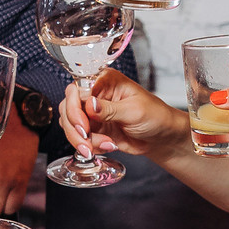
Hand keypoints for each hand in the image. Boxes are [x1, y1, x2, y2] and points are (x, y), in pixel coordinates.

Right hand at [59, 69, 186, 157]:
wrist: (161, 137)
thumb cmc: (155, 116)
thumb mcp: (134, 111)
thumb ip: (110, 109)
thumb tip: (89, 104)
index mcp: (105, 81)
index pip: (77, 89)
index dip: (75, 108)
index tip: (83, 125)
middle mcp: (95, 94)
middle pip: (67, 107)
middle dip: (75, 128)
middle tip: (87, 140)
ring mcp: (92, 113)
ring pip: (70, 125)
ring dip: (82, 140)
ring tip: (105, 146)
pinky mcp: (94, 129)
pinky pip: (80, 138)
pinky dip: (89, 146)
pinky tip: (108, 146)